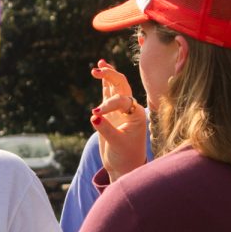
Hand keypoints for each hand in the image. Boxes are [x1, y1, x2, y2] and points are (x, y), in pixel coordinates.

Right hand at [90, 60, 147, 181]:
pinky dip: (104, 83)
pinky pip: (108, 93)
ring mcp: (121, 110)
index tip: (95, 115)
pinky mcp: (111, 113)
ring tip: (99, 65)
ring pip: (115, 87)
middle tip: (97, 70)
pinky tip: (100, 71)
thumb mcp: (116, 144)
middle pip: (122, 85)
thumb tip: (93, 116)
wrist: (124, 166)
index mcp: (137, 114)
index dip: (108, 105)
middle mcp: (131, 108)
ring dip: (107, 75)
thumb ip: (106, 129)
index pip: (122, 101)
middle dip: (111, 76)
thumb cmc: (124, 156)